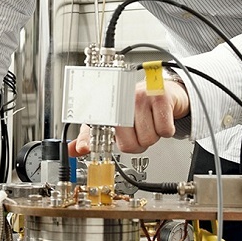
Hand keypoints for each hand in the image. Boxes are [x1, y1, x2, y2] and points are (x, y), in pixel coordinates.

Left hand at [66, 78, 188, 156]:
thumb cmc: (137, 107)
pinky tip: (160, 119)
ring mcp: (141, 97)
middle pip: (128, 144)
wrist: (163, 90)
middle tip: (139, 132)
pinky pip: (164, 130)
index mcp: (108, 108)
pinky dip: (166, 130)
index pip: (94, 127)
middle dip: (138, 144)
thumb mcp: (114, 121)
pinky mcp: (160, 97)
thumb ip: (94, 136)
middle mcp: (122, 101)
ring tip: (150, 123)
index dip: (87, 140)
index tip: (83, 148)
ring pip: (148, 139)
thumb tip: (76, 150)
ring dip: (153, 136)